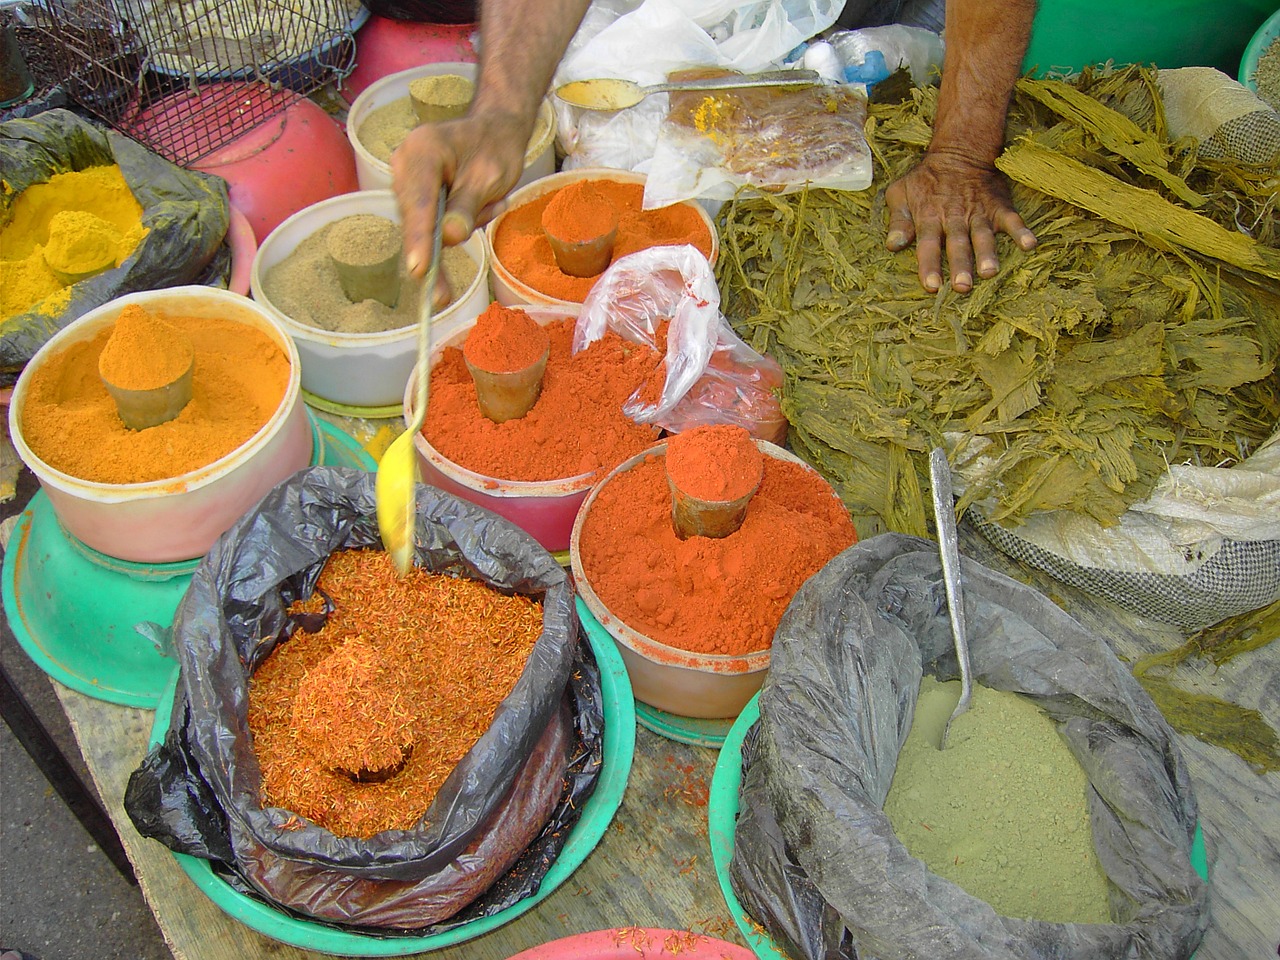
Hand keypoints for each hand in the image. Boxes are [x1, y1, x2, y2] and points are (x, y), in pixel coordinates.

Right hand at [391, 110, 532, 291]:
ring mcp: (408, 181)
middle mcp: (405, 163)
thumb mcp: (490, 177)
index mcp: (422, 150)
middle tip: (441, 296)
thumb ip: (467, 206)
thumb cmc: (494, 148)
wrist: (494, 132)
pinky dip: (460, 224)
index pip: (419, 201)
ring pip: (424, 227)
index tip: (419, 269)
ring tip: (493, 202)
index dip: (419, 239)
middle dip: (433, 252)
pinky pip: (433, 226)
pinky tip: (487, 203)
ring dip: (460, 228)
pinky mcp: (417, 198)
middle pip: (413, 219)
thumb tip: (449, 236)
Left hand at [884, 150, 1035, 293]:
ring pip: (983, 236)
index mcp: (930, 218)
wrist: (960, 151)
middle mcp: (955, 218)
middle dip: (960, 266)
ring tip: (990, 272)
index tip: (932, 286)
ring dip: (987, 254)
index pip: (928, 246)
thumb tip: (893, 245)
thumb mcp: (901, 194)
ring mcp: (979, 213)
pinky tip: (1030, 244)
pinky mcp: (1000, 207)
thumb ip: (898, 221)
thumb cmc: (926, 179)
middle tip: (962, 287)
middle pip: (958, 245)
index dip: (929, 266)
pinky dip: (1022, 231)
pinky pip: (1013, 220)